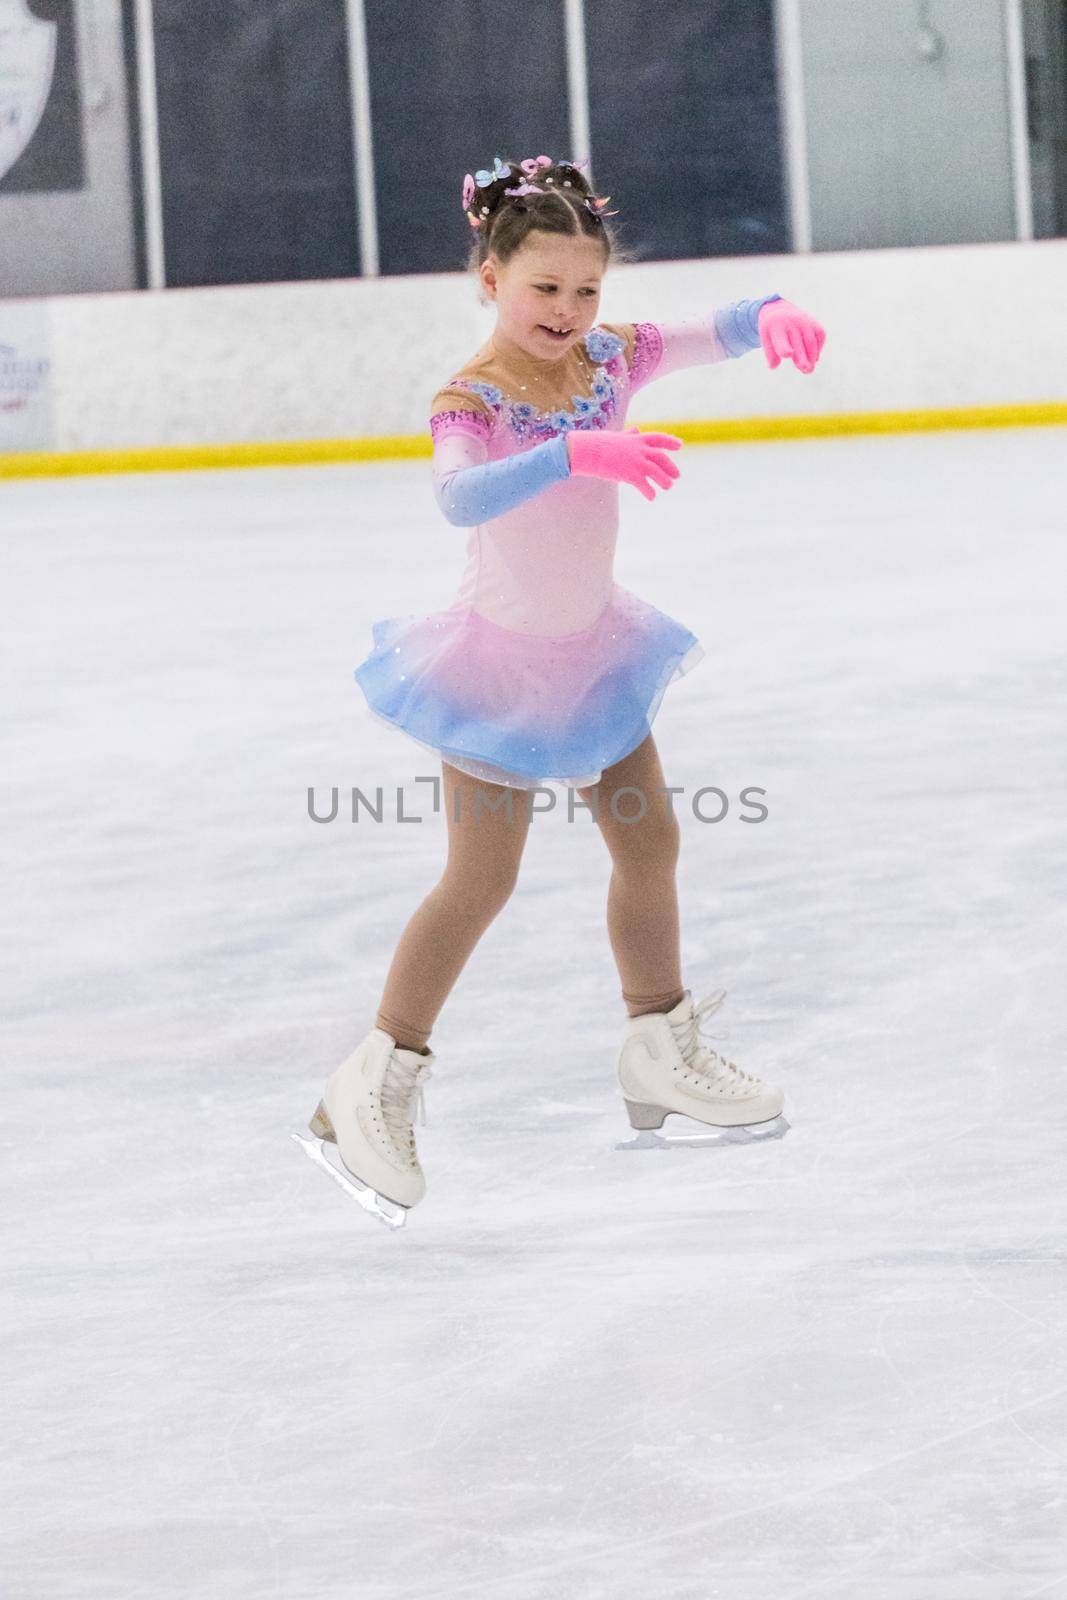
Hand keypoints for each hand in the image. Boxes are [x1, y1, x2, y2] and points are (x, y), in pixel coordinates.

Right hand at [567, 425, 681, 500]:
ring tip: (668, 487)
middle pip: (661, 458)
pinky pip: (645, 485)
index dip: (670, 441)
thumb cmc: (599, 443)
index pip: (658, 438)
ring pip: (657, 472)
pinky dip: (650, 492)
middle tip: (676, 476)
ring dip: (664, 481)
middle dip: (670, 467)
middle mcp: (640, 450)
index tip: (679, 445)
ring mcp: (636, 462)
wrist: (589, 451)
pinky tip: (652, 497)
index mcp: (637, 439)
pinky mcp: (631, 474)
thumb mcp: (617, 436)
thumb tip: (635, 430)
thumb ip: (629, 434)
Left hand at [758, 299, 825, 373]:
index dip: (784, 348)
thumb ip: (770, 355)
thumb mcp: (766, 340)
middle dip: (802, 358)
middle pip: (798, 343)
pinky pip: (820, 336)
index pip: (781, 340)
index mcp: (776, 327)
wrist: (781, 311)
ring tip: (808, 370)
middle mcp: (791, 322)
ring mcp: (804, 321)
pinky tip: (814, 358)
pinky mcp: (814, 323)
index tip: (788, 354)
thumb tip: (773, 367)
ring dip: (811, 357)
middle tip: (805, 369)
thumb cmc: (773, 331)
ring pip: (811, 342)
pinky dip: (818, 349)